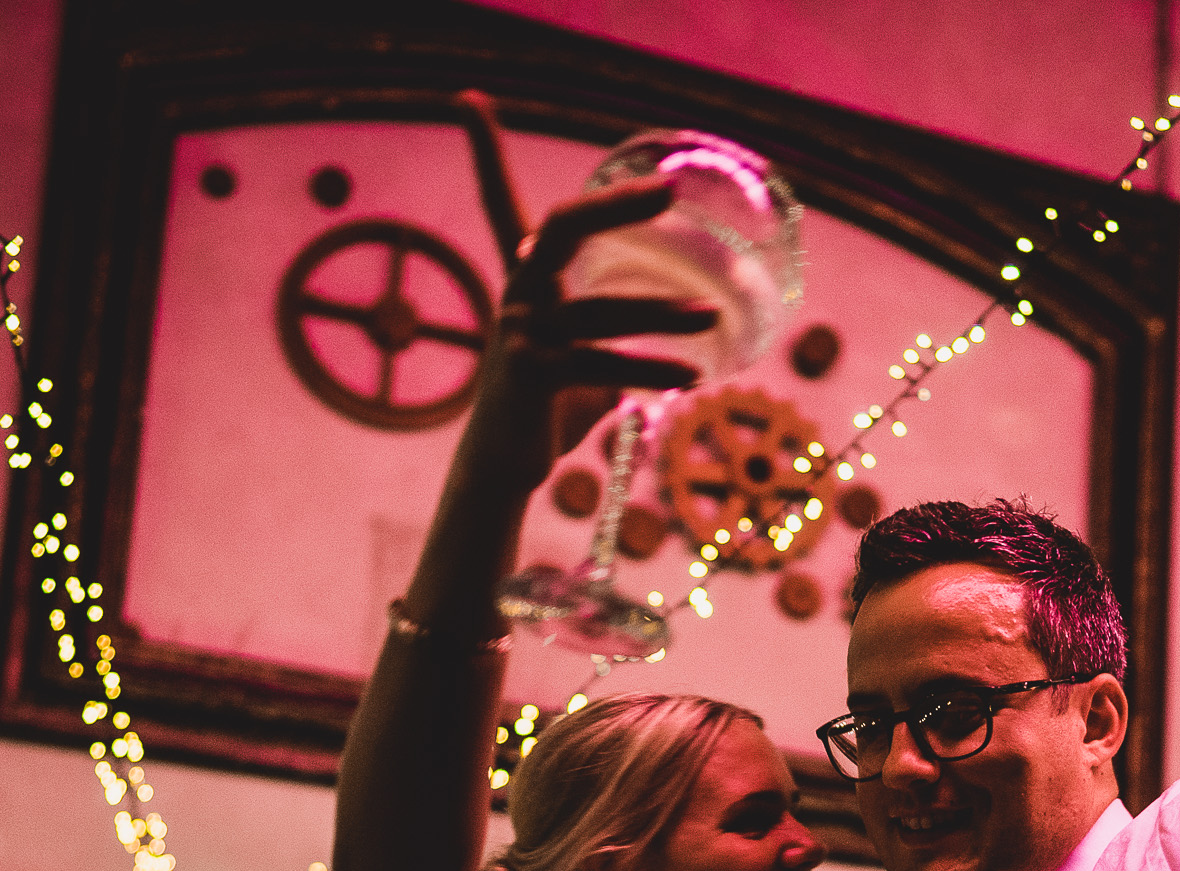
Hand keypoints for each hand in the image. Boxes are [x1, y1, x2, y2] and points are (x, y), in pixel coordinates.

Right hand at [465, 179, 715, 491]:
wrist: (501, 464)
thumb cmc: (546, 405)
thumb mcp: (583, 360)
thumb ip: (613, 336)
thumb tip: (677, 344)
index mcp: (525, 278)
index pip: (499, 202)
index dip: (484, 151)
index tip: (468, 98)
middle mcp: (518, 294)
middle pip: (561, 228)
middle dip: (612, 205)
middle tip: (666, 191)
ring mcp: (522, 335)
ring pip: (597, 311)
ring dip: (659, 314)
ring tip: (711, 315)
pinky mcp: (533, 377)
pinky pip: (600, 366)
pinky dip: (648, 369)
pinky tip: (691, 375)